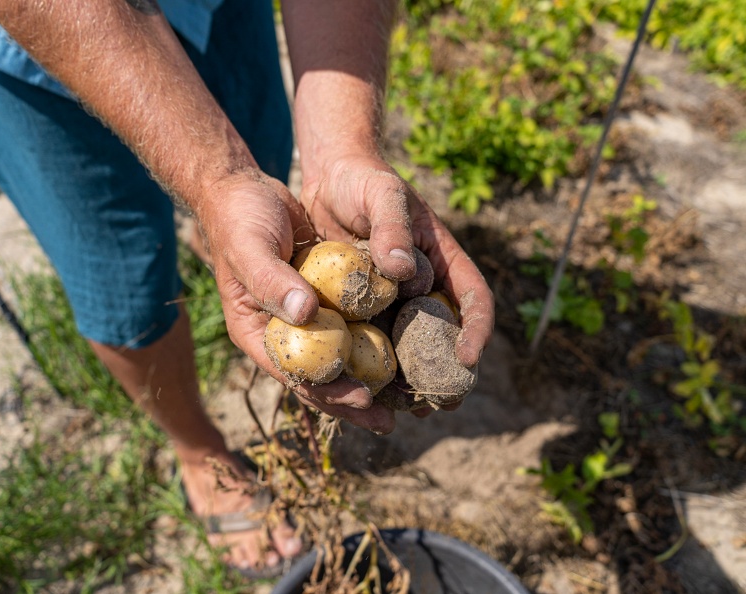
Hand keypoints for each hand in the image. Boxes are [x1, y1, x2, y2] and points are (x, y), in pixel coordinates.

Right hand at [196, 168, 397, 433]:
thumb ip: (272, 282)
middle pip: (319, 377)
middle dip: (353, 400)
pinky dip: (371, 336)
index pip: (294, 373)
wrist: (244, 190)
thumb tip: (306, 313)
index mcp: (256, 331)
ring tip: (403, 398)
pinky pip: (349, 323)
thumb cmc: (239, 219)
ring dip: (367, 376)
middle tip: (390, 420)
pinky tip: (402, 348)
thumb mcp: (250, 248)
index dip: (328, 391)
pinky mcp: (323, 297)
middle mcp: (280, 331)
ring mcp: (303, 317)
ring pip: (338, 356)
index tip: (364, 398)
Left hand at [301, 154, 495, 410]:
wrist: (328, 179)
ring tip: (405, 410)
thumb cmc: (363, 180)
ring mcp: (392, 299)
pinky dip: (372, 366)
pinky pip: (372, 340)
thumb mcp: (382, 195)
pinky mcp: (362, 307)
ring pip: (408, 345)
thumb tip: (403, 270)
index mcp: (443, 260)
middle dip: (445, 371)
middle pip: (443, 334)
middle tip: (441, 404)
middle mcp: (423, 285)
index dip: (476, 329)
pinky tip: (364, 390)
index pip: (473, 298)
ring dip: (409, 379)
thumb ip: (392, 227)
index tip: (469, 358)